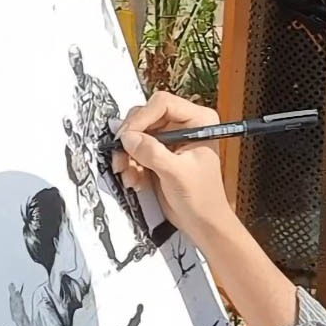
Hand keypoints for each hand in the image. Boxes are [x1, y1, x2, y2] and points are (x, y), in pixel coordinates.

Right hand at [112, 92, 237, 245]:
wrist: (202, 222)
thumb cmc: (202, 198)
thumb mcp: (177, 173)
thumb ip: (152, 153)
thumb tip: (129, 138)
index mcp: (198, 121)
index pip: (163, 104)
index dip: (142, 118)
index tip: (127, 137)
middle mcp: (184, 125)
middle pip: (146, 116)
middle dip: (132, 139)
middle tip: (122, 157)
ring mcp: (170, 139)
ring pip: (137, 134)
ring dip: (128, 155)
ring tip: (130, 175)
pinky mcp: (160, 153)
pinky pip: (136, 150)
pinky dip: (131, 164)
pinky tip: (137, 180)